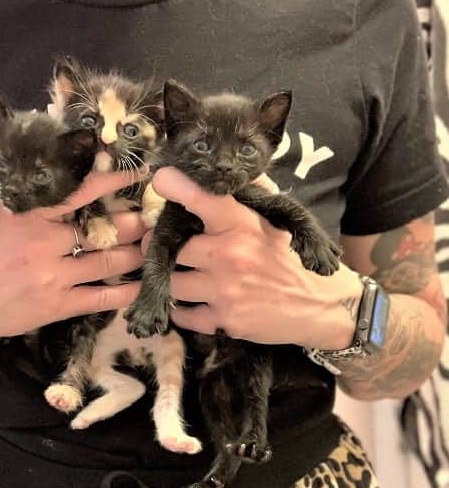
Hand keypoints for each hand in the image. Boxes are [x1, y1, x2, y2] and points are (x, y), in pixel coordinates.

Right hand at [0, 162, 148, 346]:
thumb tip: (8, 139)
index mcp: (27, 214)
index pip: (83, 190)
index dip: (116, 178)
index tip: (141, 172)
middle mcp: (44, 244)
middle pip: (107, 228)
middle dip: (136, 221)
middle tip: (154, 215)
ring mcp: (52, 278)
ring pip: (111, 262)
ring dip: (137, 253)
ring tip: (151, 245)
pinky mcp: (54, 307)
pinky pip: (101, 299)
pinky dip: (125, 291)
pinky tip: (138, 284)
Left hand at [151, 167, 357, 348]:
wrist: (324, 306)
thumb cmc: (292, 259)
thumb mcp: (278, 222)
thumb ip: (256, 194)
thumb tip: (239, 168)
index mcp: (243, 225)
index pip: (204, 199)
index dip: (176, 187)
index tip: (162, 182)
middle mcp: (230, 254)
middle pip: (171, 247)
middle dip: (162, 247)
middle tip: (165, 247)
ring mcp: (225, 289)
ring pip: (172, 282)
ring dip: (173, 280)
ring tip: (182, 275)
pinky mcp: (224, 320)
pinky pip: (182, 315)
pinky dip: (182, 310)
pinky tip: (193, 302)